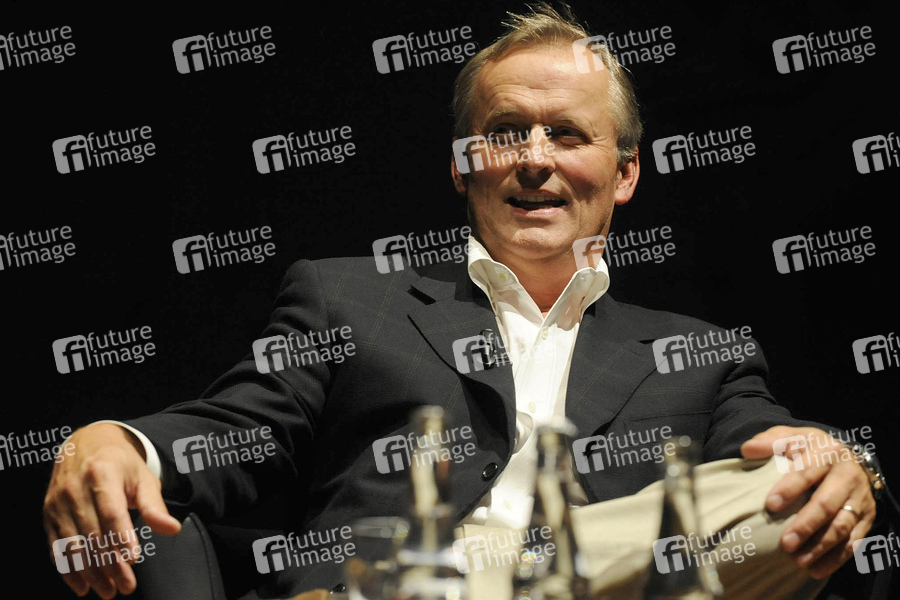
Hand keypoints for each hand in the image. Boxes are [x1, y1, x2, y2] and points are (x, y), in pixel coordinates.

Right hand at [43, 423, 180, 597]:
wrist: (86, 445)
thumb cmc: (120, 464)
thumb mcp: (142, 477)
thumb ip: (155, 505)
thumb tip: (172, 529)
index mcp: (102, 473)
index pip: (111, 511)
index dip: (121, 536)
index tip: (133, 559)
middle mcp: (75, 489)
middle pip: (93, 534)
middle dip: (110, 564)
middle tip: (126, 585)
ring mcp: (58, 503)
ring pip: (73, 545)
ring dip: (91, 573)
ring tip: (109, 590)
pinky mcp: (49, 515)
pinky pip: (56, 548)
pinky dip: (69, 570)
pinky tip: (82, 586)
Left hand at [741, 426, 875, 578]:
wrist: (845, 457)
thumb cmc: (808, 449)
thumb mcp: (791, 437)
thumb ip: (770, 441)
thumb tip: (747, 449)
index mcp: (827, 452)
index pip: (807, 471)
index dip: (789, 488)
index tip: (770, 505)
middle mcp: (847, 475)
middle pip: (827, 503)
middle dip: (806, 525)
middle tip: (786, 543)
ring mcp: (859, 498)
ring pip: (843, 525)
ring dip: (821, 546)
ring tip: (798, 561)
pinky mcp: (866, 517)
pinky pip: (854, 540)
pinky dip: (837, 557)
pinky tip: (817, 568)